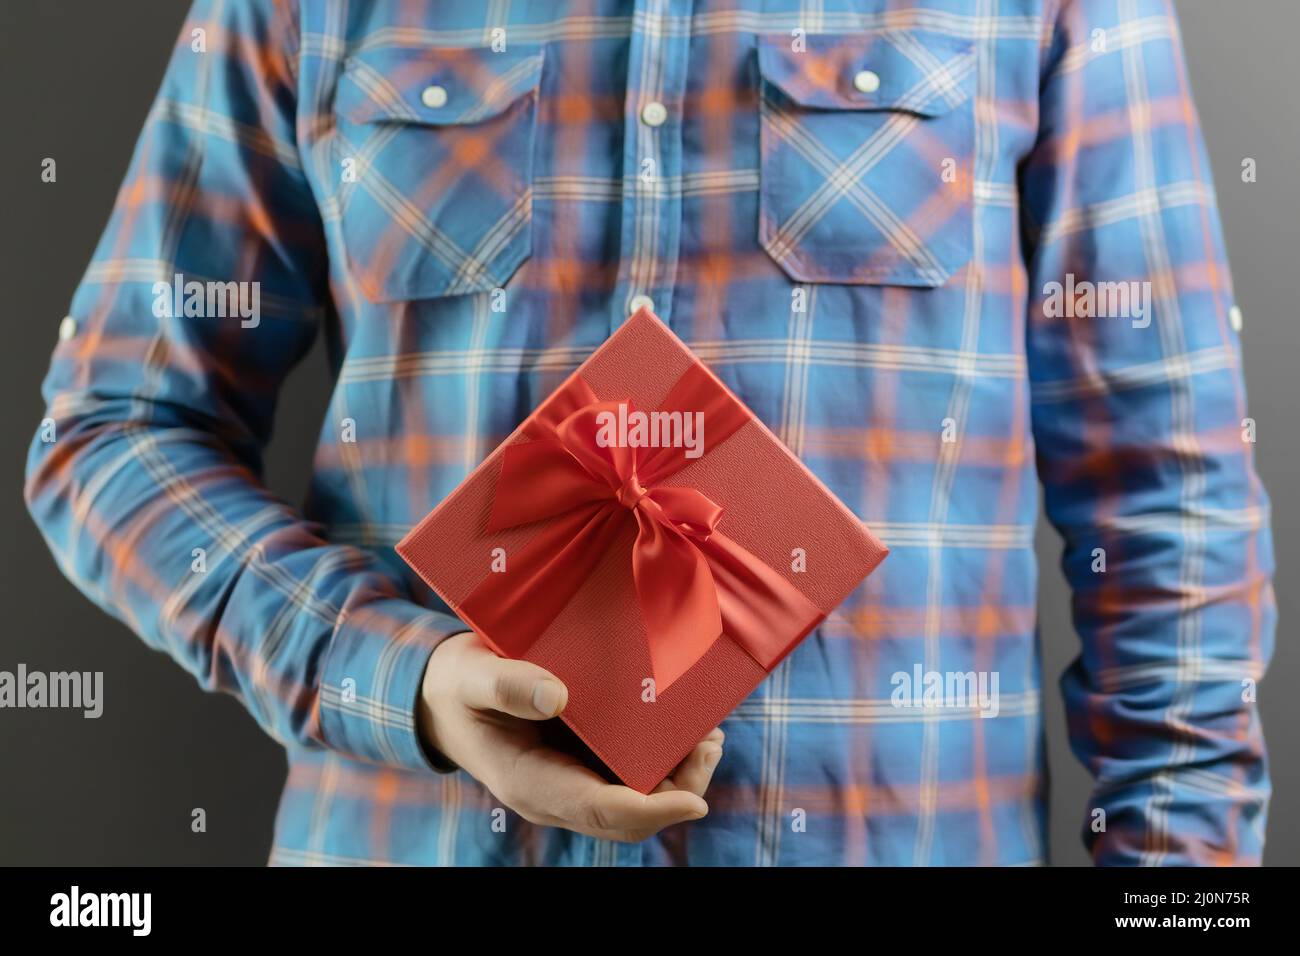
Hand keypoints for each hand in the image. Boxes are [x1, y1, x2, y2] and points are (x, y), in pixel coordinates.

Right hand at [417, 631, 723, 841]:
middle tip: (710, 746)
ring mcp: (574, 781)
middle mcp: (559, 792)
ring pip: (638, 799)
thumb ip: (506, 685)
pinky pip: (631, 775)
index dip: (651, 809)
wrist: (446, 696)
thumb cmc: (459, 685)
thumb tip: (557, 696)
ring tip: (710, 736)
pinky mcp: (584, 762)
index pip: (600, 809)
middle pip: (631, 815)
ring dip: (680, 776)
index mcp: (532, 782)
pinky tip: (687, 725)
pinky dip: (665, 757)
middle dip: (680, 791)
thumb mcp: (470, 677)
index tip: (694, 799)